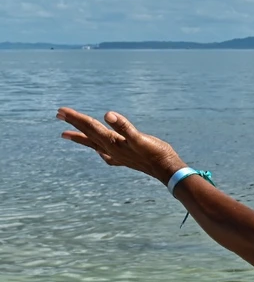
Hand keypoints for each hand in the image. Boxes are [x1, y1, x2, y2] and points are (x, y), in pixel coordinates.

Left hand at [57, 108, 185, 183]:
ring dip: (80, 137)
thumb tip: (107, 114)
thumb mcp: (140, 138)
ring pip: (93, 144)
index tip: (61, 111)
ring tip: (66, 135)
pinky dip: (98, 150)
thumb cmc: (156, 153)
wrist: (167, 170)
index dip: (76, 118)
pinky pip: (106, 153)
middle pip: (88, 134)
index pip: (90, 126)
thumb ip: (124, 126)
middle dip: (74, 124)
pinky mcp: (125, 159)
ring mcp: (117, 155)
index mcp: (113, 142)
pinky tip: (100, 151)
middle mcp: (111, 149)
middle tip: (58, 115)